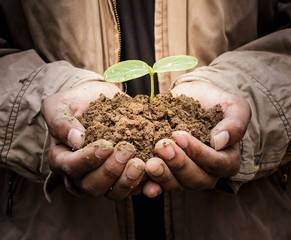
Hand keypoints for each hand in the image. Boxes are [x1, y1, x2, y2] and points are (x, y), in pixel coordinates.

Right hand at [41, 81, 145, 199]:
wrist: (98, 100)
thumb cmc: (75, 102)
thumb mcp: (60, 105)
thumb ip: (61, 121)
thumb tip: (76, 138)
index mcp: (62, 158)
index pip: (71, 167)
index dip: (88, 160)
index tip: (105, 146)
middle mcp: (82, 173)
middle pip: (92, 185)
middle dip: (110, 171)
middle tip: (126, 151)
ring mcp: (104, 176)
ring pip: (113, 192)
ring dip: (127, 181)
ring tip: (139, 163)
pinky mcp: (123, 174)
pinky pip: (132, 187)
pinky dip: (144, 183)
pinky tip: (152, 171)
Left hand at [143, 80, 250, 196]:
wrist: (193, 98)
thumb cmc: (215, 102)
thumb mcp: (234, 107)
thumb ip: (235, 124)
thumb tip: (218, 142)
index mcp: (227, 159)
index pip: (216, 163)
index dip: (198, 153)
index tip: (179, 136)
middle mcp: (208, 172)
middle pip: (196, 178)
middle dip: (178, 164)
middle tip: (162, 147)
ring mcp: (186, 174)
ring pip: (178, 184)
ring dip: (164, 176)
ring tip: (150, 163)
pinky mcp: (169, 171)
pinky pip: (161, 184)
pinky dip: (152, 186)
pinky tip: (144, 184)